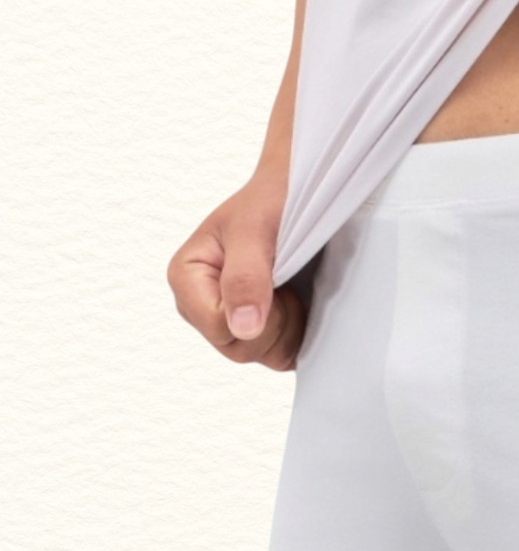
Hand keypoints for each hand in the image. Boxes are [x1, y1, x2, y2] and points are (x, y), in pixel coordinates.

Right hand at [167, 175, 306, 371]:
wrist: (295, 194)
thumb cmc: (270, 201)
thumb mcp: (255, 229)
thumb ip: (246, 276)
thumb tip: (242, 327)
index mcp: (187, 278)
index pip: (219, 327)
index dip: (257, 313)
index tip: (276, 280)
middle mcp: (201, 306)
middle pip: (238, 349)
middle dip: (273, 323)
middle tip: (287, 285)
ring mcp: (229, 321)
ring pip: (260, 356)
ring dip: (288, 328)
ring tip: (291, 290)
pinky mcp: (257, 329)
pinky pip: (278, 355)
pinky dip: (297, 334)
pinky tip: (298, 302)